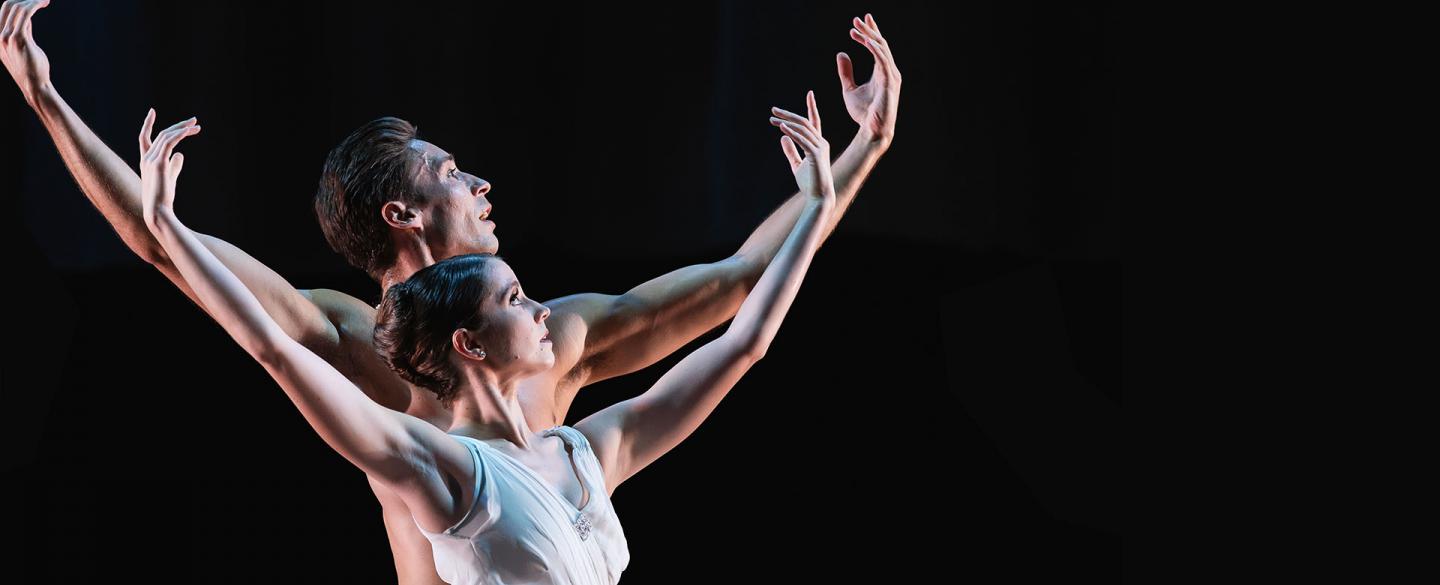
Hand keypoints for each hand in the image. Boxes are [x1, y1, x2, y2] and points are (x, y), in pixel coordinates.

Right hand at [0, 0, 50, 106]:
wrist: (34, 85)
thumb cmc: (31, 67)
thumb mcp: (22, 45)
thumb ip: (22, 30)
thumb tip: (26, 16)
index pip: (4, 10)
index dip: (18, 2)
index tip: (34, 2)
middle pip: (8, 6)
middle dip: (25, 0)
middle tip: (41, 0)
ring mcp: (6, 37)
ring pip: (17, 8)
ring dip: (32, 1)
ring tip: (45, 0)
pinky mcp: (19, 39)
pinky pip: (26, 14)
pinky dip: (34, 5)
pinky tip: (43, 3)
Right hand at [137, 109, 199, 224]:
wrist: (158, 210)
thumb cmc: (164, 197)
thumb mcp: (170, 177)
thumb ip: (174, 165)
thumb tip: (180, 154)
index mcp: (146, 161)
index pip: (144, 138)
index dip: (147, 124)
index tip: (152, 111)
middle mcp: (146, 158)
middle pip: (162, 134)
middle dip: (178, 126)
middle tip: (194, 121)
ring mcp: (150, 160)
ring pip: (166, 136)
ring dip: (182, 129)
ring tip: (197, 125)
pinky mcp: (158, 163)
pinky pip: (169, 143)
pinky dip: (179, 134)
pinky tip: (189, 131)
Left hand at [769, 90, 833, 202]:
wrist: (819, 197)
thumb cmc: (810, 183)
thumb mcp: (797, 165)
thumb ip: (791, 151)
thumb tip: (782, 137)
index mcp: (818, 144)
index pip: (814, 121)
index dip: (812, 107)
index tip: (810, 93)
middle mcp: (821, 142)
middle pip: (804, 122)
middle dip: (788, 114)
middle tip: (773, 110)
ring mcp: (820, 148)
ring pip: (803, 128)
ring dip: (786, 121)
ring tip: (772, 118)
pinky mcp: (816, 155)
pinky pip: (802, 139)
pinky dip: (792, 132)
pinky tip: (782, 127)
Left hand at [836, 13, 901, 144]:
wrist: (872, 130)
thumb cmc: (863, 113)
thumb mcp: (849, 89)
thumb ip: (846, 72)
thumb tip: (841, 53)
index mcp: (882, 71)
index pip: (876, 47)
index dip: (869, 32)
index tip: (859, 21)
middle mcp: (889, 71)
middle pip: (880, 44)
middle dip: (869, 30)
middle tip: (857, 19)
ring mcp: (892, 76)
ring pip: (882, 49)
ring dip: (869, 36)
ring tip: (856, 27)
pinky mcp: (890, 82)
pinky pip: (883, 60)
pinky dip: (874, 49)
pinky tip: (864, 40)